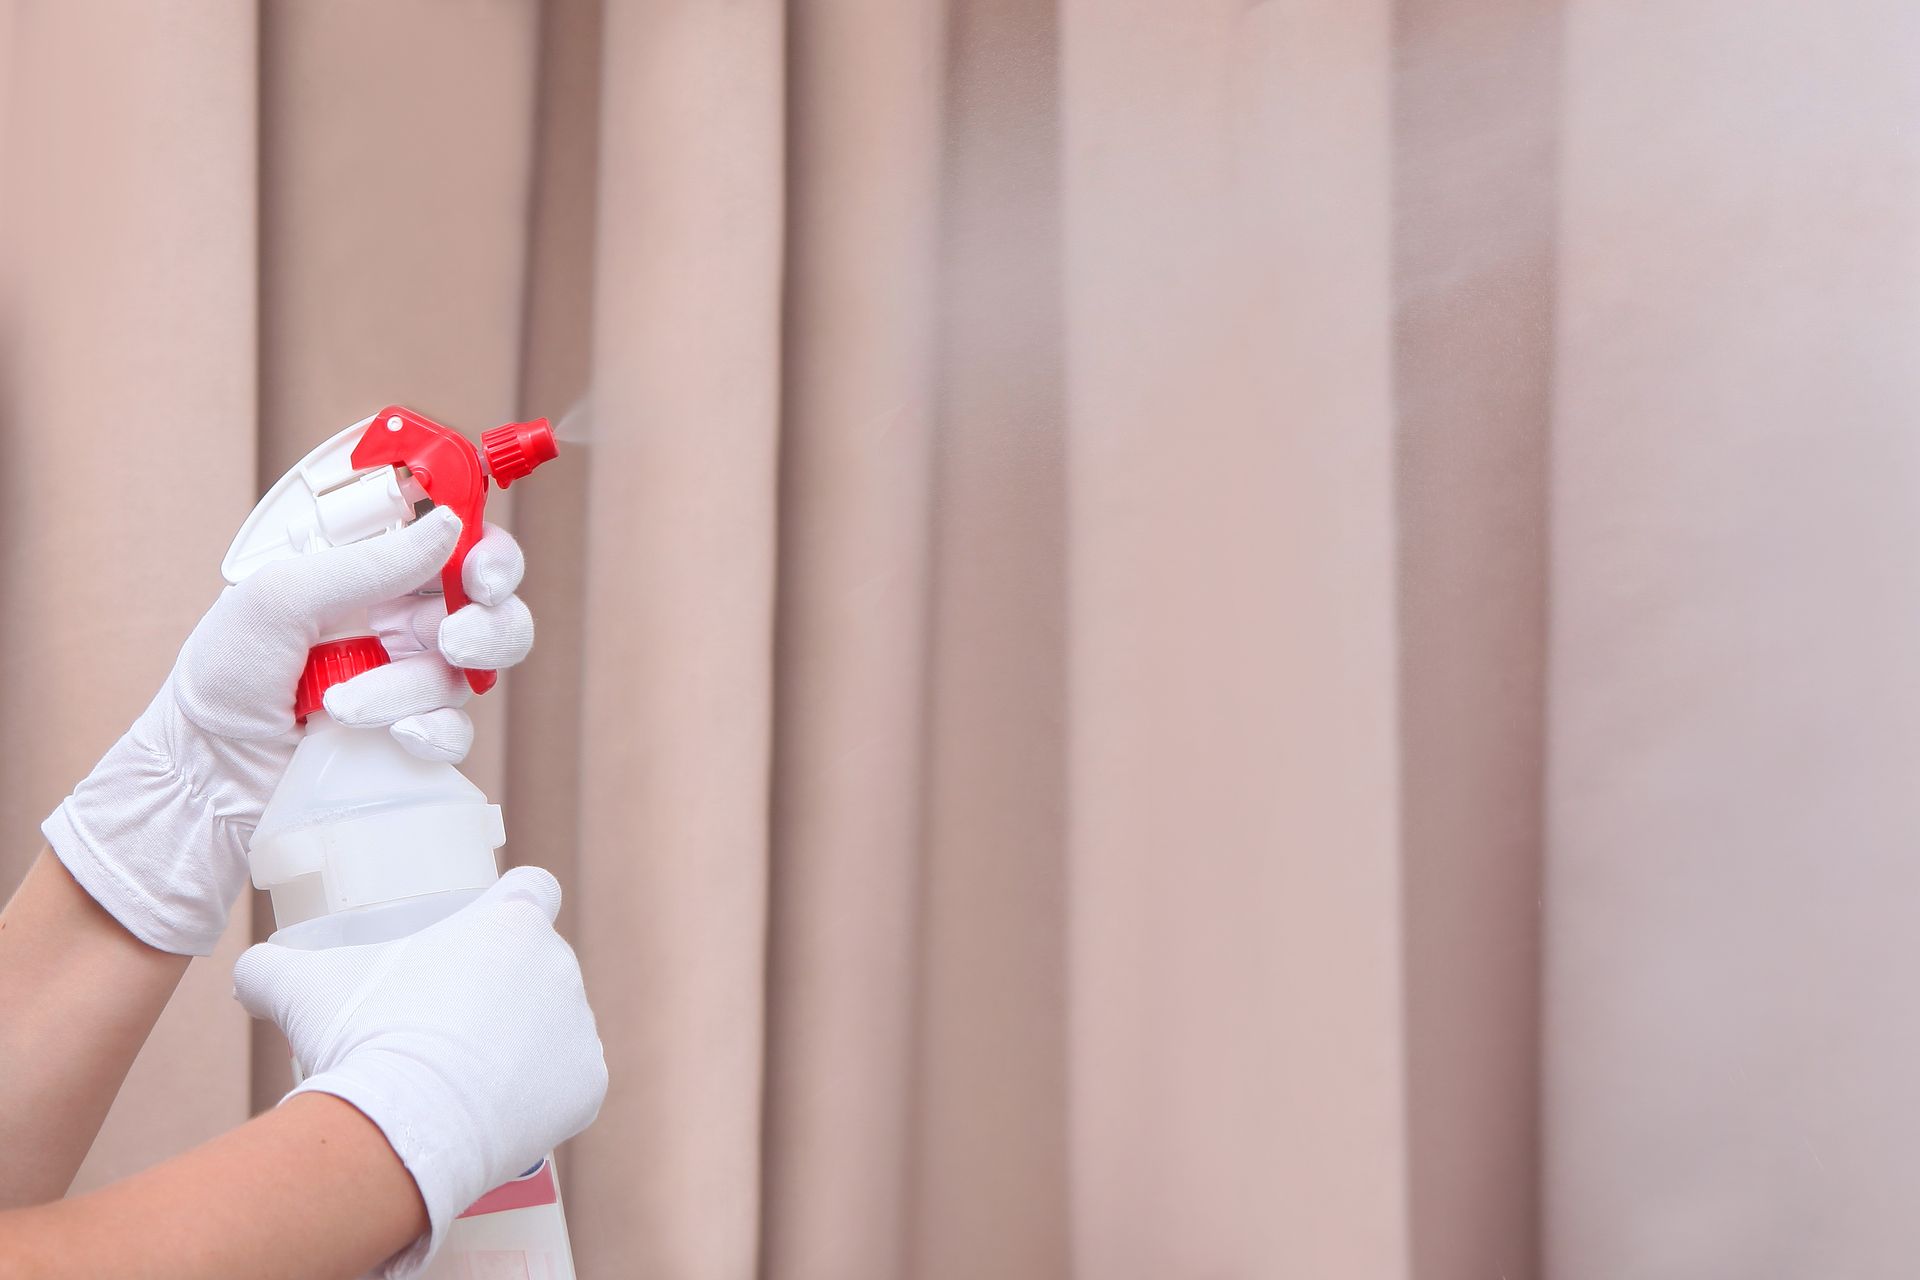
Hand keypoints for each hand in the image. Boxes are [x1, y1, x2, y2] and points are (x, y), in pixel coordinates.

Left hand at [41, 508, 535, 954]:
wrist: (206, 774)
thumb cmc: (226, 674)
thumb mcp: (282, 598)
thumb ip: (367, 563)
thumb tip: (447, 527)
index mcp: (376, 571)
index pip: (460, 545)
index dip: (490, 554)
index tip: (480, 575)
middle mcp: (404, 621)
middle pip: (494, 610)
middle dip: (486, 626)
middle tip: (452, 642)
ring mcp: (414, 681)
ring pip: (469, 674)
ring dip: (414, 687)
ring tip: (346, 704)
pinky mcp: (414, 737)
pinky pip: (457, 732)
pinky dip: (429, 733)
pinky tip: (391, 736)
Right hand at [233, 867, 606, 1277]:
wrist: (403, 1126)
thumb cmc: (363, 1037)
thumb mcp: (304, 986)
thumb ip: (274, 965)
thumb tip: (249, 969)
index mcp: (512, 921)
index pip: (533, 889)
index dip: (512, 904)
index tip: (486, 933)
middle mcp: (558, 965)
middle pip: (538, 965)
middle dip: (503, 988)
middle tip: (448, 1023)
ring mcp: (578, 1027)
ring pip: (554, 1026)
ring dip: (524, 1043)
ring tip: (465, 1075)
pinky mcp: (589, 1085)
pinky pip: (569, 1085)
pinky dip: (543, 1098)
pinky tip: (500, 1111)